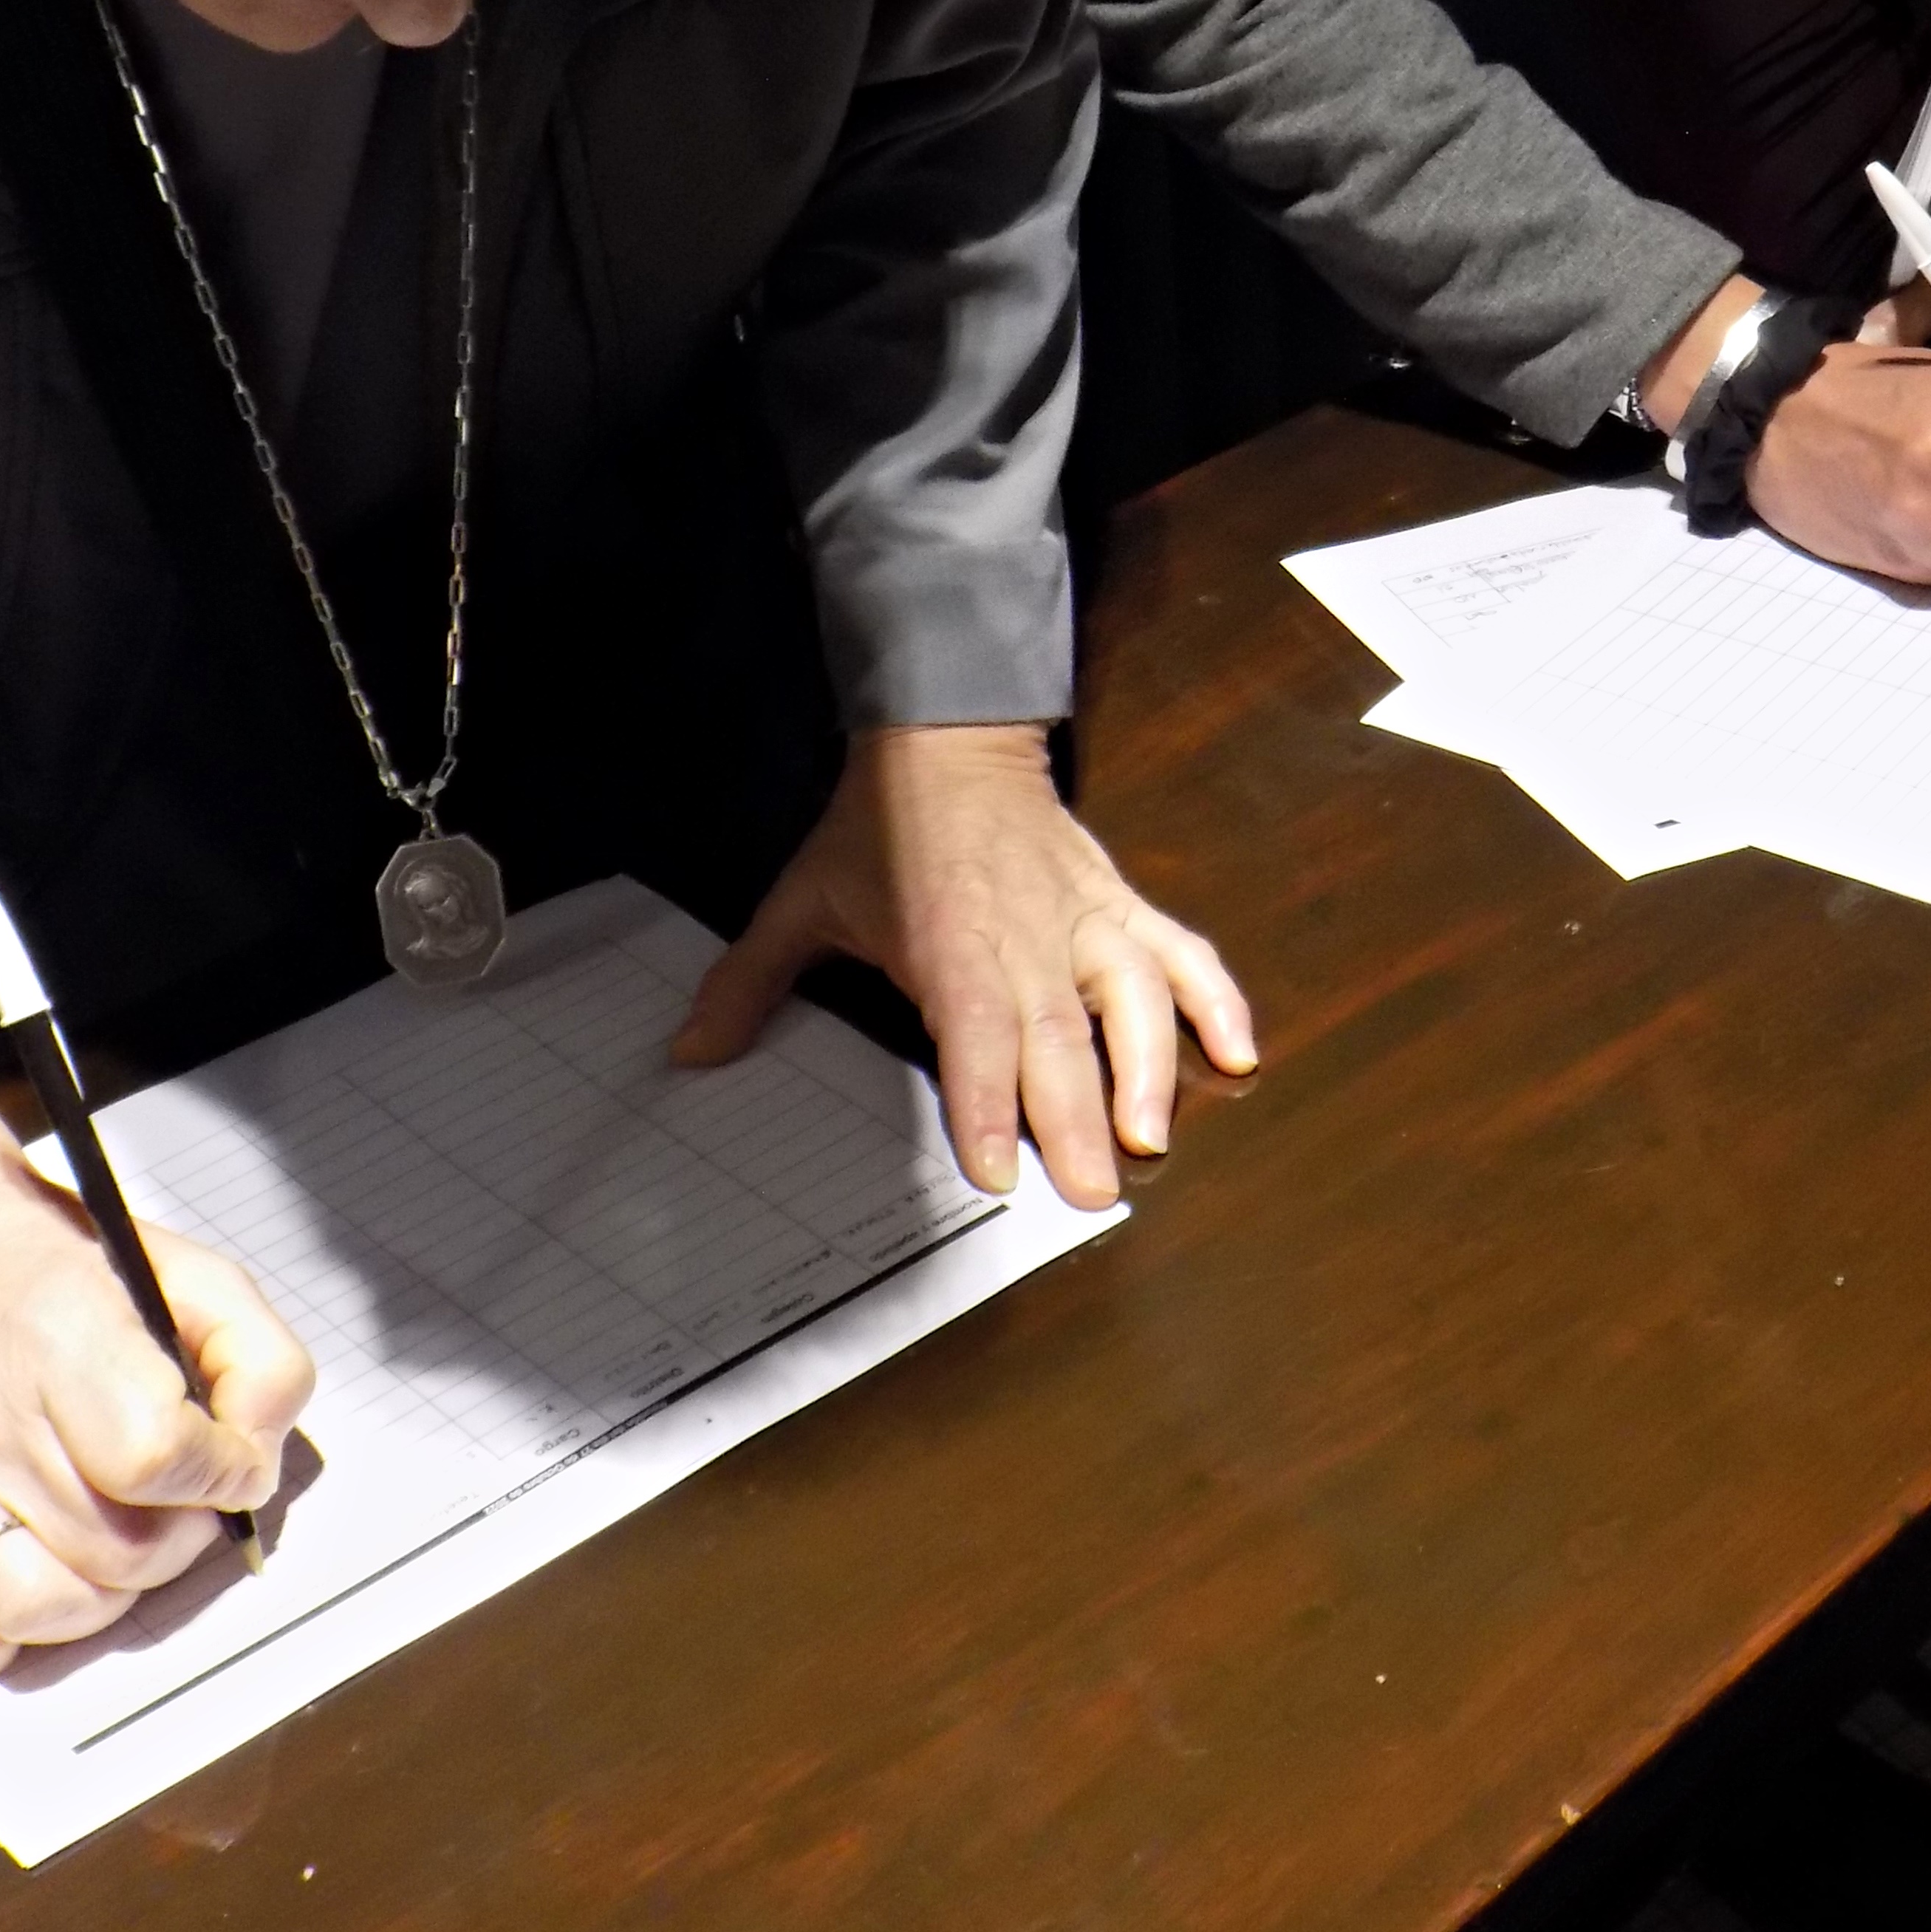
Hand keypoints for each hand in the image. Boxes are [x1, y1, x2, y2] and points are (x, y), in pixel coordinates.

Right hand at [0, 1077, 315, 1677]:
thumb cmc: (82, 1274)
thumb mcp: (205, 1281)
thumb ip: (265, 1366)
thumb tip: (258, 1464)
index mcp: (65, 1340)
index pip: (154, 1456)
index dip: (222, 1471)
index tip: (234, 1457)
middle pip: (115, 1549)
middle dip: (181, 1535)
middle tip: (182, 1490)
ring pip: (36, 1608)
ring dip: (105, 1593)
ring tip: (120, 1532)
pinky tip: (37, 1575)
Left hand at [670, 724, 1257, 1209]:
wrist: (948, 736)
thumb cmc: (877, 830)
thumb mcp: (802, 899)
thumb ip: (750, 981)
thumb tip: (689, 1054)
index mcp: (949, 940)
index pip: (974, 1032)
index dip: (989, 1100)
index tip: (999, 1167)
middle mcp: (1028, 936)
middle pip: (1059, 1036)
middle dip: (1078, 1119)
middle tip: (1095, 1195)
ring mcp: (1084, 919)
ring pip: (1133, 997)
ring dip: (1149, 1068)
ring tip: (1155, 1137)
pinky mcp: (1121, 903)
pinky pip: (1181, 953)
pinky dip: (1217, 1000)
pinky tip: (1241, 1054)